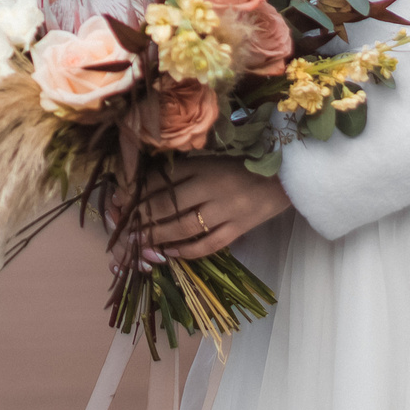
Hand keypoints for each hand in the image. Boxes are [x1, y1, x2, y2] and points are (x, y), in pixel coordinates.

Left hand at [110, 156, 292, 267]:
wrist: (290, 174)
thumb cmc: (249, 162)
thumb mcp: (216, 156)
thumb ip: (188, 166)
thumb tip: (151, 180)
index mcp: (206, 164)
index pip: (165, 178)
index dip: (139, 189)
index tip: (120, 198)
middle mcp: (213, 186)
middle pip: (169, 203)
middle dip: (141, 215)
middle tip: (123, 225)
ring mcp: (227, 210)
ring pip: (184, 226)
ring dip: (157, 235)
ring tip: (139, 241)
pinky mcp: (240, 228)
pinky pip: (210, 243)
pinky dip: (188, 251)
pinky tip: (170, 252)